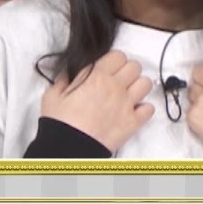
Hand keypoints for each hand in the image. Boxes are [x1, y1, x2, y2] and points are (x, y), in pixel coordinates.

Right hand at [39, 50, 153, 153]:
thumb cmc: (60, 123)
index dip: (114, 61)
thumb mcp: (53, 95)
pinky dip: (144, 109)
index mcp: (96, 76)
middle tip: (119, 81)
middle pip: (135, 66)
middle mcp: (115, 86)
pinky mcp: (132, 122)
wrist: (69, 148)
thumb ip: (64, 80)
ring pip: (146, 84)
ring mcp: (126, 104)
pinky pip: (149, 109)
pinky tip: (133, 112)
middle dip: (128, 71)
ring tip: (129, 94)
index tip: (109, 68)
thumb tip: (69, 75)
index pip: (118, 56)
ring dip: (139, 87)